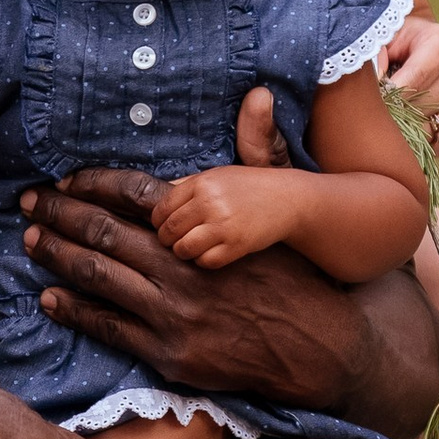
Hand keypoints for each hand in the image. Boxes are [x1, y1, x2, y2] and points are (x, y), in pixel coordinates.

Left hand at [21, 146, 367, 415]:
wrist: (318, 344)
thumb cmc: (294, 273)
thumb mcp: (281, 208)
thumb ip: (260, 150)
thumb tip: (260, 93)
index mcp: (205, 225)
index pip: (134, 194)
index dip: (91, 185)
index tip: (63, 180)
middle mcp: (182, 266)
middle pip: (104, 232)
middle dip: (59, 214)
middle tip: (27, 202)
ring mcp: (173, 312)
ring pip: (98, 277)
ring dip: (57, 255)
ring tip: (29, 240)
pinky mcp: (169, 352)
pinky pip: (108, 326)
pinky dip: (74, 309)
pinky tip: (49, 296)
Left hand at [151, 163, 293, 269]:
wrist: (287, 199)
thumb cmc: (248, 187)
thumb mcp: (216, 176)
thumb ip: (186, 187)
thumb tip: (151, 201)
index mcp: (202, 183)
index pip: (161, 209)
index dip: (158, 222)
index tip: (164, 226)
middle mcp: (210, 203)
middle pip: (169, 230)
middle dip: (166, 239)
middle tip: (173, 241)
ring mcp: (224, 226)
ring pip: (183, 249)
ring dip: (183, 252)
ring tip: (190, 248)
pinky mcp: (237, 245)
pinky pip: (206, 261)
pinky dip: (203, 261)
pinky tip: (210, 253)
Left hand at [381, 0, 438, 158]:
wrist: (407, 58)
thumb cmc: (390, 46)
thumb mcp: (381, 41)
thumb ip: (377, 57)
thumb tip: (381, 87)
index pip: (421, 73)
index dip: (395, 89)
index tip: (376, 98)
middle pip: (428, 103)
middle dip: (398, 109)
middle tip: (374, 112)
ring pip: (433, 125)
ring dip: (406, 126)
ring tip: (386, 119)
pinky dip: (417, 141)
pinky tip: (401, 129)